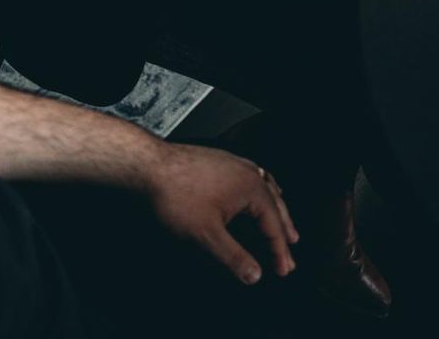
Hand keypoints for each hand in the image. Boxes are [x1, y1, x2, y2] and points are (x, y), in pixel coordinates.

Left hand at [144, 143, 298, 284]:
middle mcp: (248, 172)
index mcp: (252, 188)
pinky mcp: (221, 162)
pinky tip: (253, 197)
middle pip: (275, 206)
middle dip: (282, 232)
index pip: (273, 226)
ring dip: (275, 210)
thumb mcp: (206, 235)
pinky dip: (260, 193)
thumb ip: (233, 257)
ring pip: (266, 189)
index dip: (279, 251)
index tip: (283, 270)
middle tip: (289, 253)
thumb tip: (254, 275)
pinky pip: (252, 178)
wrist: (149, 166)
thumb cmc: (175, 195)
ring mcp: (235, 164)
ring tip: (281, 223)